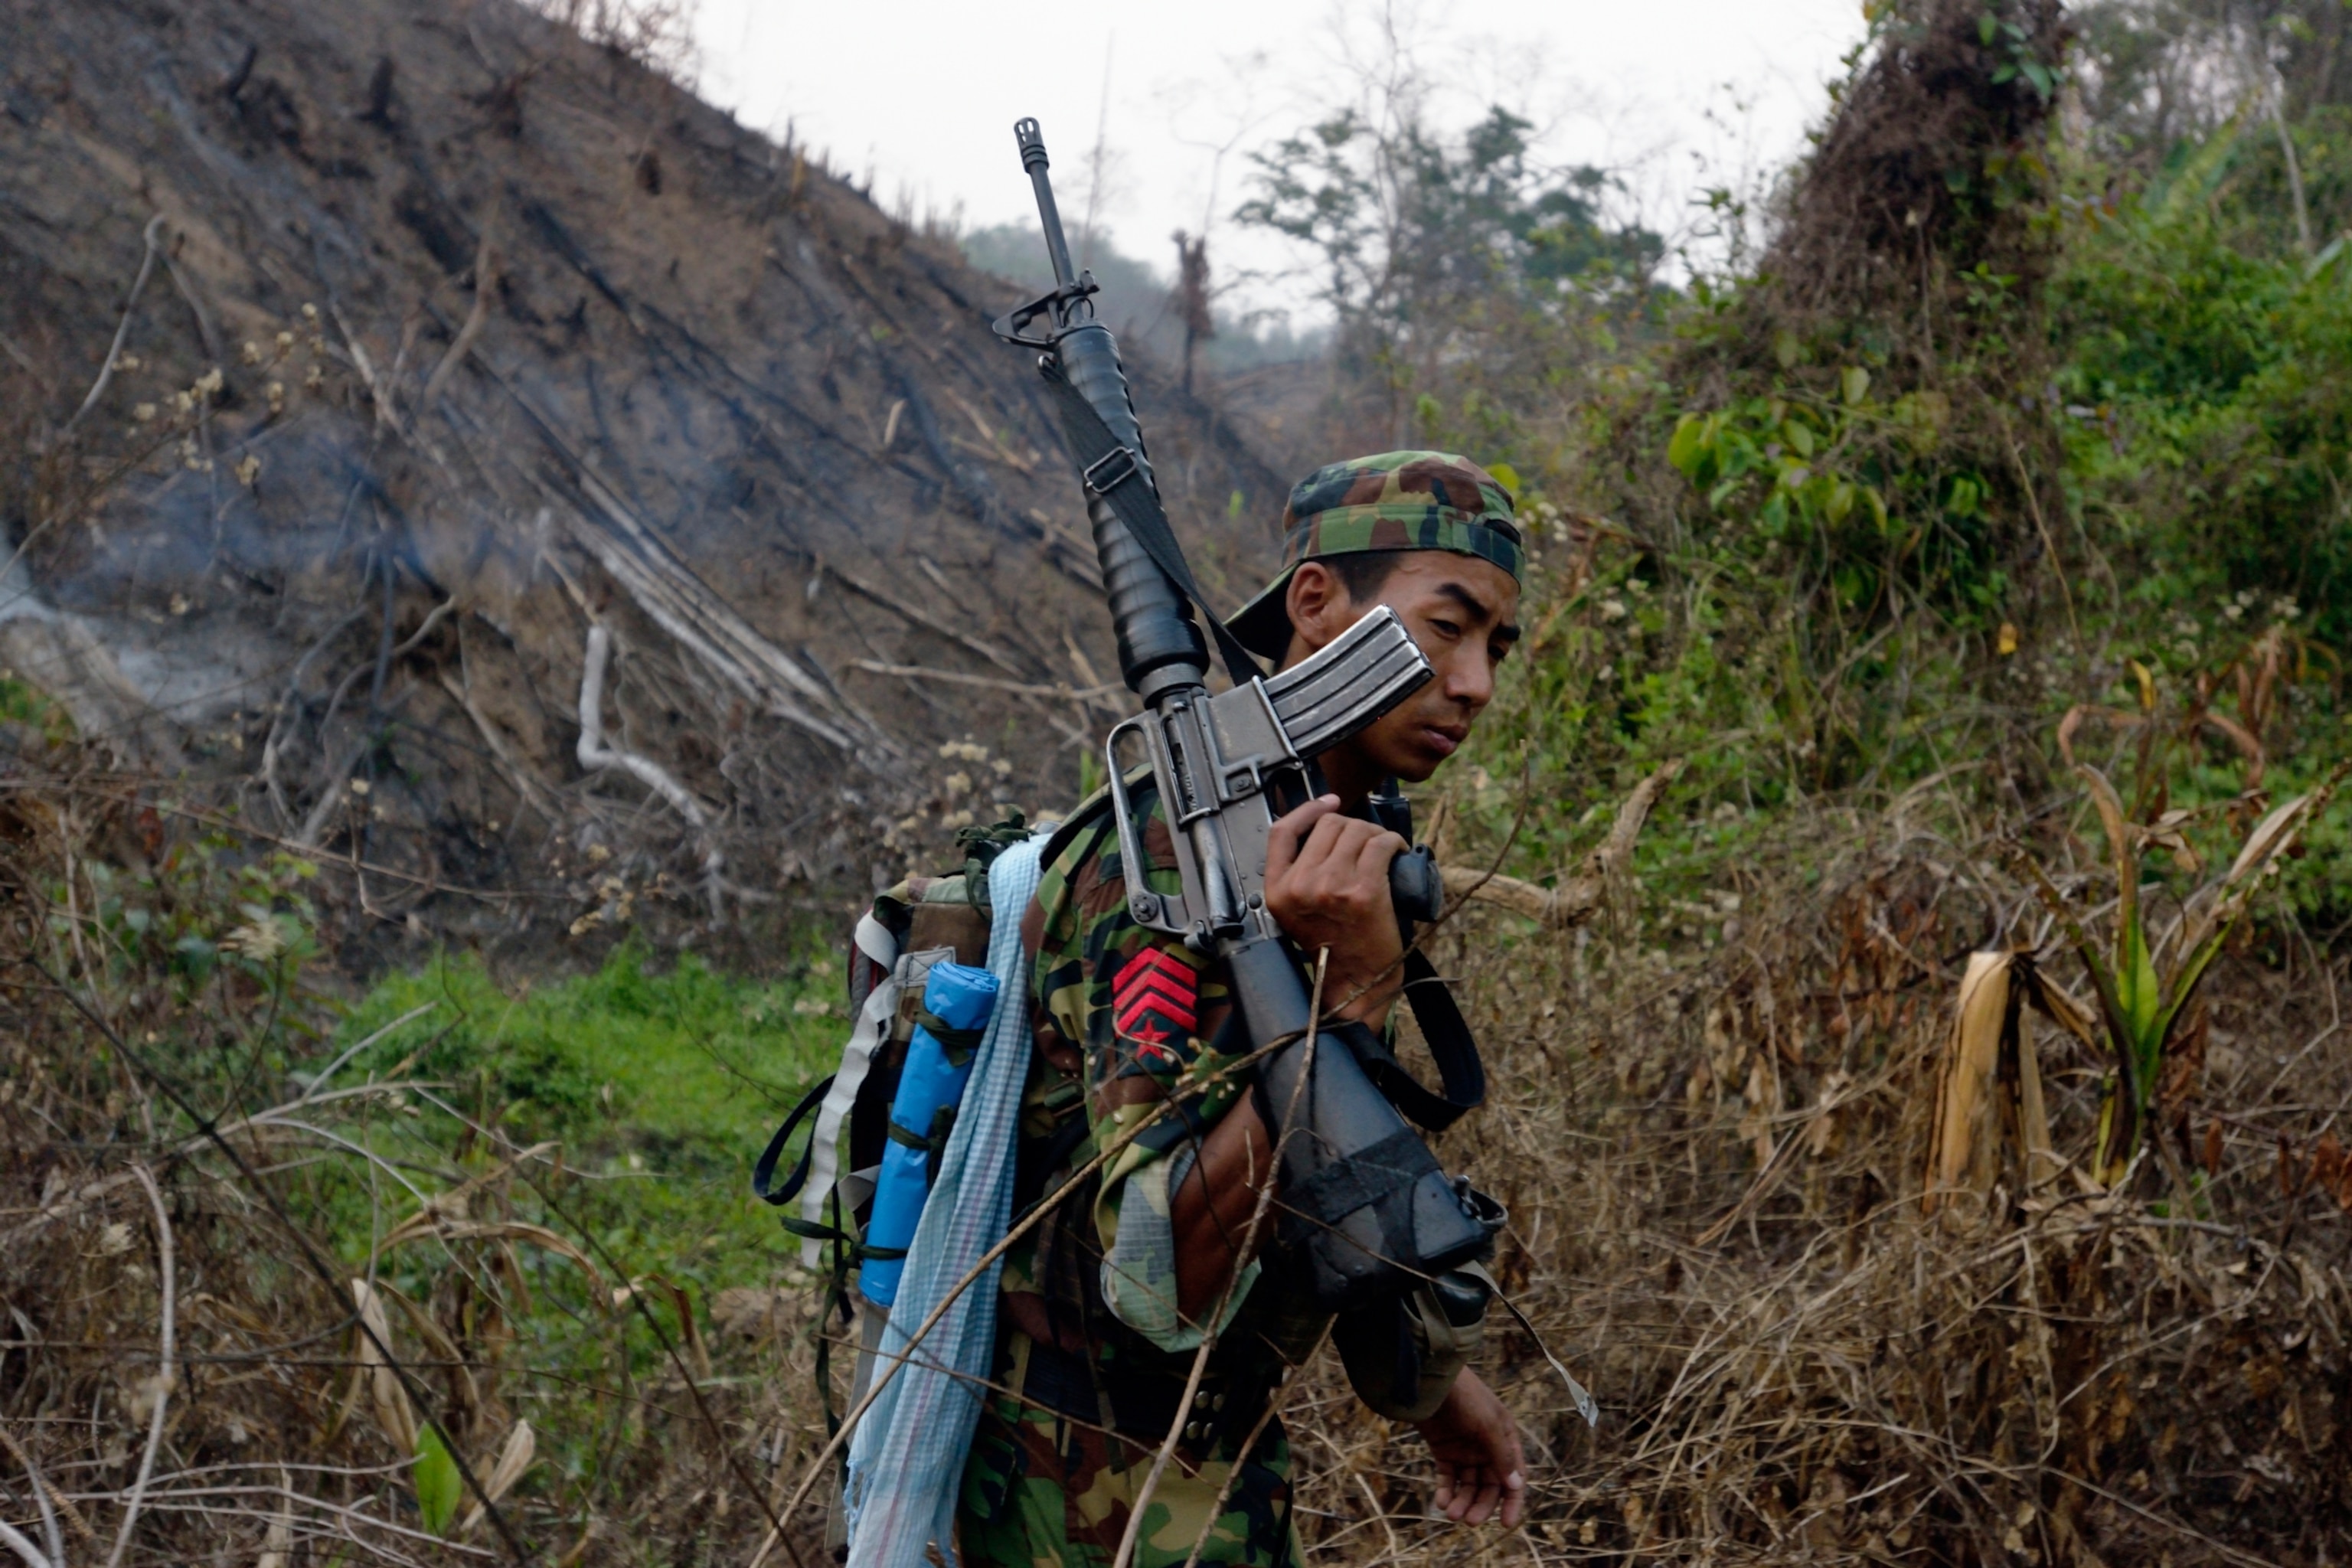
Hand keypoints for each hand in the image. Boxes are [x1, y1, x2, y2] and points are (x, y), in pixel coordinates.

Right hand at [1261, 795, 1406, 1026]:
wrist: (1356, 982)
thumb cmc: (1335, 946)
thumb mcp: (1300, 909)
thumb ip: (1301, 874)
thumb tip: (1326, 829)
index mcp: (1278, 890)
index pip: (1282, 832)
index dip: (1307, 810)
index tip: (1328, 802)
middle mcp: (1300, 886)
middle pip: (1328, 825)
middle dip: (1353, 827)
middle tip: (1367, 843)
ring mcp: (1331, 887)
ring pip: (1356, 830)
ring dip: (1375, 834)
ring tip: (1383, 850)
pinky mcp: (1363, 891)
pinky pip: (1380, 844)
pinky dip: (1392, 842)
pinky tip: (1396, 853)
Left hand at [1415, 1369, 1524, 1526]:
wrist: (1430, 1380)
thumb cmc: (1465, 1397)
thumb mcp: (1487, 1425)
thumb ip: (1501, 1455)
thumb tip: (1516, 1485)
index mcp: (1505, 1439)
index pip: (1513, 1477)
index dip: (1511, 1501)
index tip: (1506, 1524)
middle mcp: (1487, 1447)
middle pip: (1489, 1485)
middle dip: (1481, 1505)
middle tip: (1469, 1522)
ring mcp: (1464, 1449)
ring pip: (1467, 1485)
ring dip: (1462, 1501)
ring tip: (1450, 1514)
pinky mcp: (1443, 1450)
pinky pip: (1448, 1477)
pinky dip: (1446, 1491)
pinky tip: (1442, 1502)